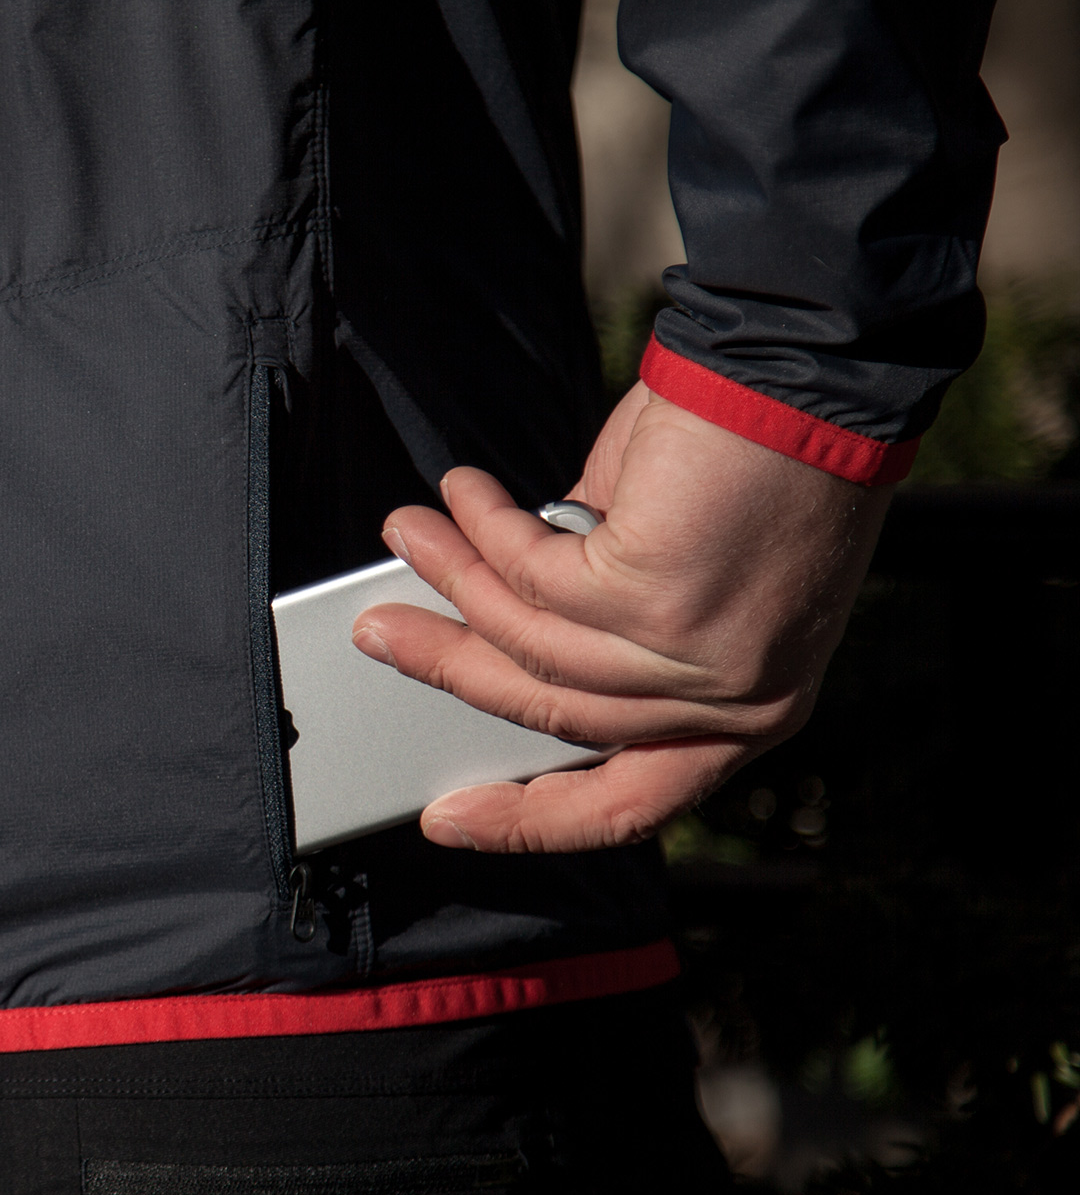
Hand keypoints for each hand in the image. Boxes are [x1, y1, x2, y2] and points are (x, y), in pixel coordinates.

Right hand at [351, 382, 891, 852]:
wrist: (812, 376)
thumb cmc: (754, 457)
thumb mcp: (673, 574)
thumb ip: (597, 623)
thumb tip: (482, 628)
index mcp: (750, 712)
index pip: (629, 804)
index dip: (530, 819)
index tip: (450, 818)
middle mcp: (736, 704)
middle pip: (552, 718)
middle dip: (449, 670)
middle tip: (382, 634)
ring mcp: (699, 662)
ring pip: (530, 646)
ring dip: (453, 582)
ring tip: (408, 532)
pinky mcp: (659, 603)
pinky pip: (531, 579)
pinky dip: (484, 530)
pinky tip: (465, 493)